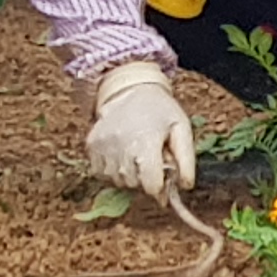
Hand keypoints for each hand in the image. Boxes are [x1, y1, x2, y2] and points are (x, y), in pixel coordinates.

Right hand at [83, 59, 196, 197]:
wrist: (131, 90)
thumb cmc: (161, 111)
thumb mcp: (182, 129)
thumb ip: (186, 160)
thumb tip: (186, 186)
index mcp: (146, 141)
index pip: (150, 184)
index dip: (160, 186)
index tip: (164, 178)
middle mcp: (120, 145)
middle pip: (134, 184)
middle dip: (145, 179)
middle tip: (152, 162)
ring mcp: (102, 146)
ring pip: (116, 181)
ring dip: (129, 176)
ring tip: (137, 155)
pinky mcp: (90, 145)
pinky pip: (100, 173)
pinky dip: (112, 171)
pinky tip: (122, 155)